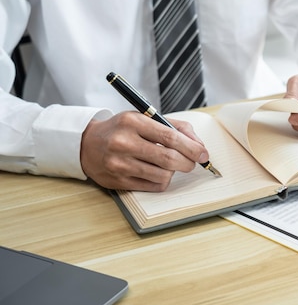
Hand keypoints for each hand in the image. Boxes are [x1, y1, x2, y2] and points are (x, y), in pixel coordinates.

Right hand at [80, 111, 209, 191]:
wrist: (87, 144)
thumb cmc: (123, 130)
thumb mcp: (145, 118)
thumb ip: (175, 127)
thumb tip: (199, 146)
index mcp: (133, 122)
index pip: (170, 137)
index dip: (192, 147)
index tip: (204, 154)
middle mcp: (124, 143)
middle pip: (168, 159)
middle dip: (188, 163)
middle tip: (192, 163)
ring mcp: (119, 164)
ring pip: (162, 175)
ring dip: (173, 172)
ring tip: (169, 165)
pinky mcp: (117, 181)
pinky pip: (152, 186)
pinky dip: (162, 181)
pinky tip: (157, 172)